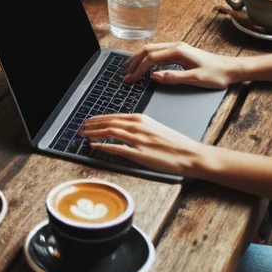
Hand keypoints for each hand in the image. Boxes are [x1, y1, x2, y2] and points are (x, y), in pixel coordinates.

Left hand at [79, 112, 204, 178]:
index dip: (98, 119)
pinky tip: (94, 146)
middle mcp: (138, 126)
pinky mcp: (140, 154)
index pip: (114, 116)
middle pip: (108, 122)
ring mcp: (138, 140)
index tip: (89, 121)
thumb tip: (124, 129)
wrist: (191, 154)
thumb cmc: (176, 143)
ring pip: (110, 132)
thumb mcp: (156, 129)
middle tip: (81, 128)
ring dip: (93, 133)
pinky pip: (116, 148)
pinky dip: (103, 146)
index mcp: (142, 119)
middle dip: (92, 124)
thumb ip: (140, 127)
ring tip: (83, 135)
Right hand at [121, 41, 238, 88]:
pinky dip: (147, 57)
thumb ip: (174, 78)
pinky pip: (158, 51)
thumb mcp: (196, 79)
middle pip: (148, 51)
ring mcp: (178, 47)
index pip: (151, 59)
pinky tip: (144, 63)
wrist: (231, 69)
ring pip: (152, 49)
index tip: (130, 80)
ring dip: (139, 58)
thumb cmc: (216, 75)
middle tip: (124, 74)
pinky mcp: (180, 51)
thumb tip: (154, 76)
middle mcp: (176, 46)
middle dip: (134, 62)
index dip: (139, 70)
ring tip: (129, 68)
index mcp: (178, 52)